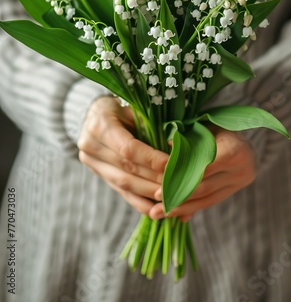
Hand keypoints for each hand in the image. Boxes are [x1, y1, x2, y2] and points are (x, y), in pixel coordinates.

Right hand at [77, 96, 167, 213]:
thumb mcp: (134, 107)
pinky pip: (119, 191)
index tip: (172, 165)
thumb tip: (174, 144)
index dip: (151, 159)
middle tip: (176, 187)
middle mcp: (90, 145)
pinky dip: (138, 201)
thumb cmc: (122, 107)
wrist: (96, 112)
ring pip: (122, 183)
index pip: (128, 148)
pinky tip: (155, 208)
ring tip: (169, 199)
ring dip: (147, 193)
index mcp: (99, 124)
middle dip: (152, 180)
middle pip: (125, 169)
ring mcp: (91, 162)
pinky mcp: (98, 174)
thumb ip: (149, 124)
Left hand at [149, 128, 255, 221]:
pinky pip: (211, 201)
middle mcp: (242, 169)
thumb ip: (187, 139)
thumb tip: (168, 147)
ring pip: (207, 199)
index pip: (201, 168)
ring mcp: (241, 182)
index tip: (159, 185)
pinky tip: (176, 213)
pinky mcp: (235, 190)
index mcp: (234, 150)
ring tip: (161, 212)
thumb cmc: (214, 127)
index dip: (179, 177)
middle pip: (204, 187)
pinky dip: (192, 207)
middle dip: (178, 196)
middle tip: (156, 202)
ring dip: (183, 207)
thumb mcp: (201, 127)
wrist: (240, 135)